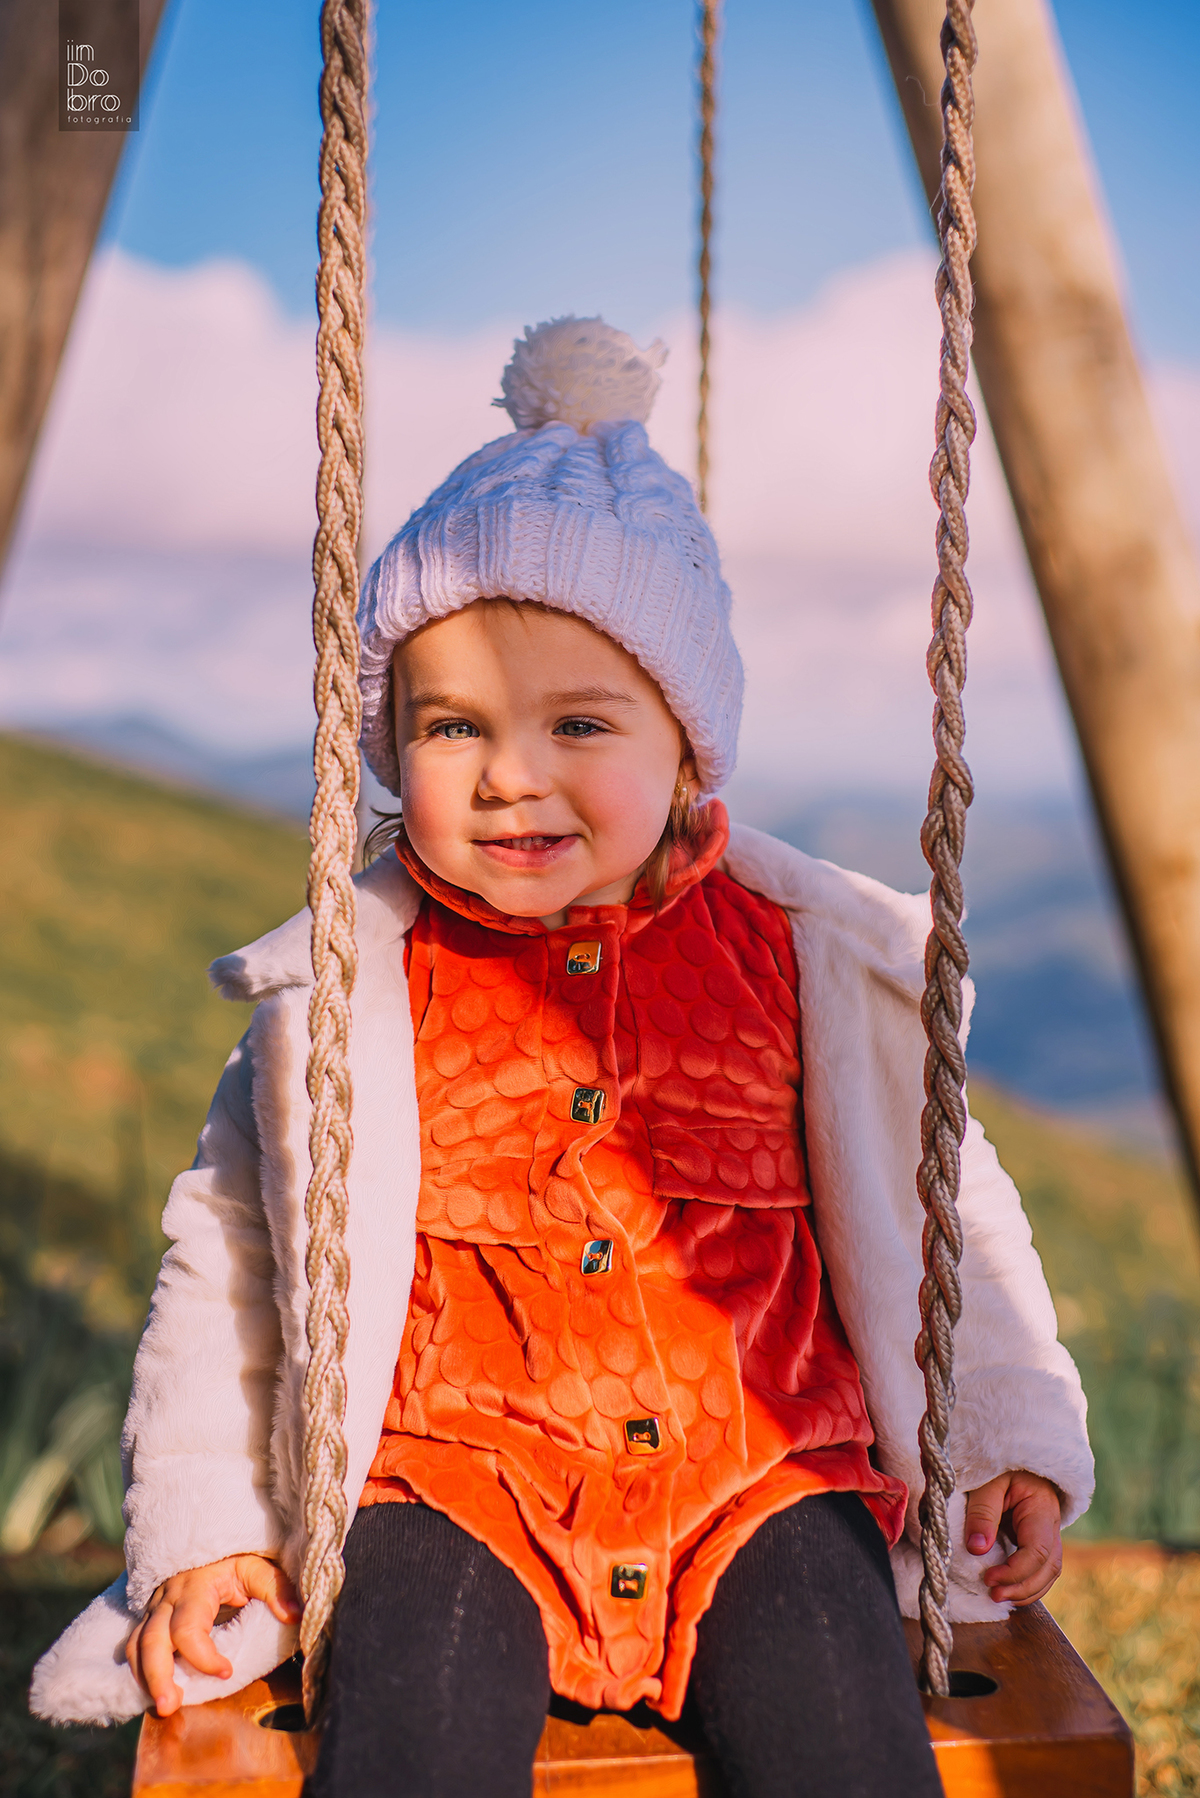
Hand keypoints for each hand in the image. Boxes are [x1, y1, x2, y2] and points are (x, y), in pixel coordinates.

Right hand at [126, 1554, 299, 1716]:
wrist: (209, 1547)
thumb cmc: (234, 1562)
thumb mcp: (256, 1567)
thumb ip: (274, 1588)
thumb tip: (295, 1614)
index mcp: (193, 1588)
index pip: (188, 1627)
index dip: (204, 1656)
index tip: (227, 1672)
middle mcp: (167, 1600)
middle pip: (151, 1640)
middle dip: (158, 1676)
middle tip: (170, 1707)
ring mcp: (154, 1611)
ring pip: (137, 1646)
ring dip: (145, 1679)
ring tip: (161, 1707)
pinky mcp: (149, 1621)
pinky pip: (134, 1648)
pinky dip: (139, 1672)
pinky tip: (151, 1694)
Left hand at [965, 1469, 1062, 1605]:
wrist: (1011, 1451)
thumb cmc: (996, 1463)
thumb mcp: (985, 1482)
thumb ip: (982, 1513)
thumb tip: (977, 1550)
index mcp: (1042, 1508)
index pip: (1038, 1551)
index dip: (1015, 1571)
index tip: (988, 1578)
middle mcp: (1051, 1524)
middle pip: (1049, 1567)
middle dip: (1023, 1587)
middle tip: (993, 1594)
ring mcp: (1046, 1532)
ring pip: (1049, 1571)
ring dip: (1027, 1589)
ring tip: (999, 1597)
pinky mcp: (1035, 1537)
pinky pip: (1039, 1566)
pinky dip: (1027, 1582)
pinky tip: (1008, 1589)